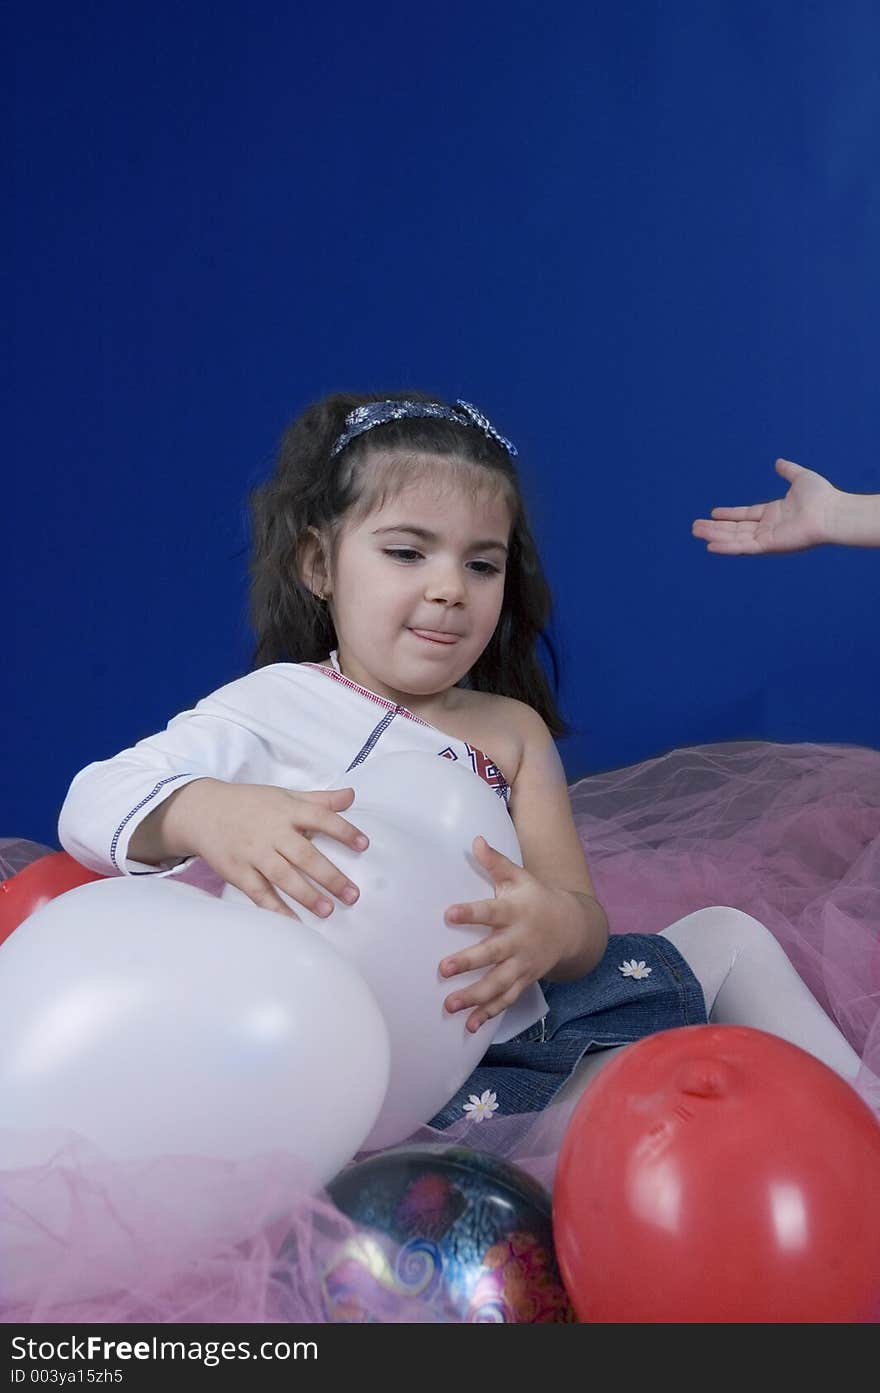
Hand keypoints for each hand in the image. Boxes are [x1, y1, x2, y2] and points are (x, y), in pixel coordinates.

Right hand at [171, 779, 368, 917]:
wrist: (202, 811)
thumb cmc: (250, 804)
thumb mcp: (284, 796)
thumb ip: (319, 800)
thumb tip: (352, 795)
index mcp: (286, 810)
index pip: (320, 818)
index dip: (343, 831)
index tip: (364, 845)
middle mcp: (271, 832)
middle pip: (304, 854)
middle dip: (330, 876)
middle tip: (353, 895)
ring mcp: (253, 853)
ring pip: (283, 876)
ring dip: (307, 895)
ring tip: (328, 911)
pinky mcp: (237, 871)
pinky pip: (259, 893)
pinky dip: (276, 909)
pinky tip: (294, 923)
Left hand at [439, 835, 586, 1033]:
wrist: (571, 927)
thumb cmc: (536, 898)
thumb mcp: (520, 877)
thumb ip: (496, 863)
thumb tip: (476, 840)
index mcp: (515, 912)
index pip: (490, 912)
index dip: (470, 913)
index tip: (448, 913)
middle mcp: (519, 941)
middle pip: (492, 953)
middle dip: (468, 962)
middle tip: (443, 968)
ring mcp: (522, 964)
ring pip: (498, 984)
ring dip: (475, 996)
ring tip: (450, 1005)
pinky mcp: (524, 980)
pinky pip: (506, 1000)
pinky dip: (489, 1014)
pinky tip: (470, 1026)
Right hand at [692, 459, 838, 553]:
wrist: (831, 512)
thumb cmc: (820, 496)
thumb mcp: (800, 477)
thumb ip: (788, 470)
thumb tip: (779, 462)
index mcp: (774, 513)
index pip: (746, 515)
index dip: (729, 514)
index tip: (713, 513)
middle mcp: (768, 527)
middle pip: (735, 528)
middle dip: (715, 528)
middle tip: (695, 527)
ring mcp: (767, 538)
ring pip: (735, 538)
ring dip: (715, 535)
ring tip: (696, 532)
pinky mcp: (768, 546)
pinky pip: (743, 547)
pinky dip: (726, 547)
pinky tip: (710, 545)